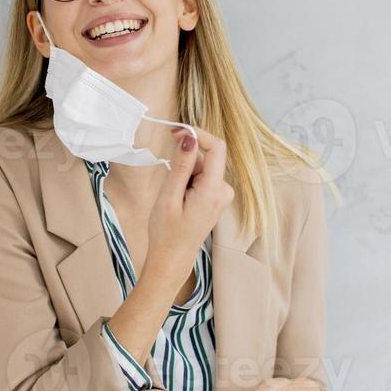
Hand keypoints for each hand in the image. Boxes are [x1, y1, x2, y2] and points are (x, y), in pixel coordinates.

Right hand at [145, 125, 232, 283]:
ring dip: (185, 173)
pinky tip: (178, 198)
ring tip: (172, 195)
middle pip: (207, 158)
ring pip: (203, 168)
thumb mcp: (169, 196)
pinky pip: (203, 178)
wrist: (172, 258)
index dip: (197, 134)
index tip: (175, 132)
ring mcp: (222, 195)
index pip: (216, 147)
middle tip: (167, 178)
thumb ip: (181, 165)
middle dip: (185, 160)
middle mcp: (224, 191)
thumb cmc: (167, 232)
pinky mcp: (216, 198)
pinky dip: (188, 180)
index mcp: (214, 190)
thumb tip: (189, 138)